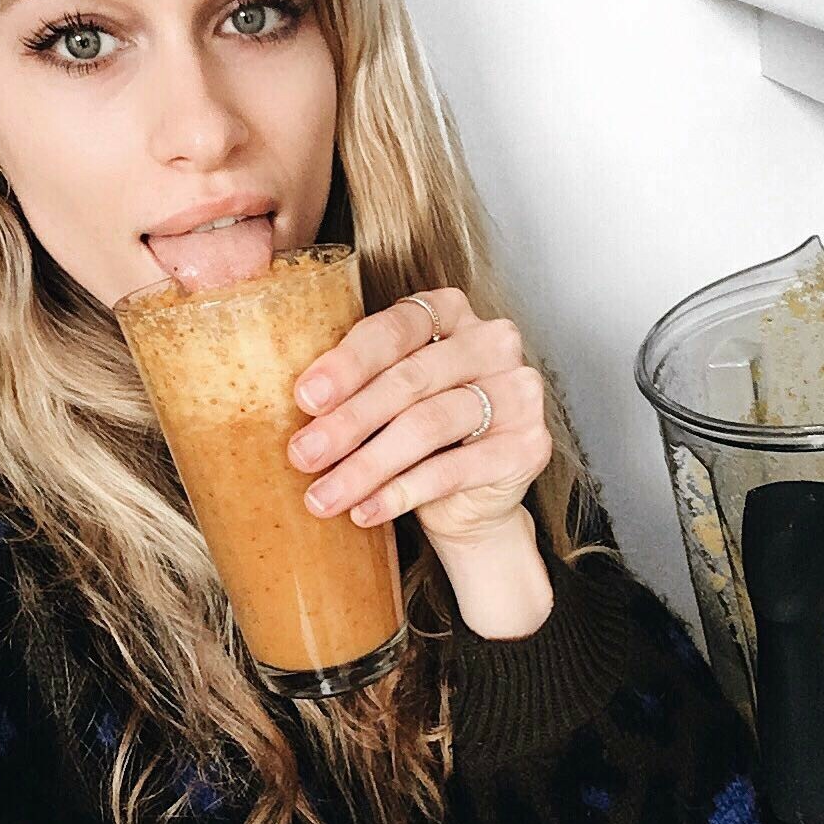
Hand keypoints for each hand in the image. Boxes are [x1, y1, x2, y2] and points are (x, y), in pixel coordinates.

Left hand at [286, 287, 553, 552]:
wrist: (470, 498)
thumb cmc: (419, 435)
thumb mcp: (385, 397)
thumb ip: (354, 385)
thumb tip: (295, 405)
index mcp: (450, 312)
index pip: (394, 328)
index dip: (346, 364)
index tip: (304, 399)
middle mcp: (492, 342)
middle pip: (409, 379)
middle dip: (348, 422)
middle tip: (302, 455)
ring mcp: (517, 391)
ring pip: (428, 425)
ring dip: (366, 466)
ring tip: (323, 496)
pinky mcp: (528, 444)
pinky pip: (454, 470)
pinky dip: (402, 493)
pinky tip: (365, 511)